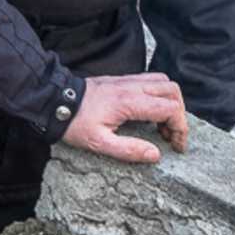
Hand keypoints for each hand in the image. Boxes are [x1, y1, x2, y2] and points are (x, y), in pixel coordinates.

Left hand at [62, 74, 187, 164]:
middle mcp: (132, 86)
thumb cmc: (74, 123)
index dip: (180, 128)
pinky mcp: (121, 79)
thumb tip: (155, 155)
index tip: (176, 145)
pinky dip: (158, 95)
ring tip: (161, 124)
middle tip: (170, 135)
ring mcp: (127, 80)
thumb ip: (128, 150)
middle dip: (179, 113)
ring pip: (163, 82)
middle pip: (173, 91)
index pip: (170, 108)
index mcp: (129, 102)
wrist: (54, 101)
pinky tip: (148, 113)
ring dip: (170, 102)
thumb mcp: (99, 143)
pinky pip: (150, 80)